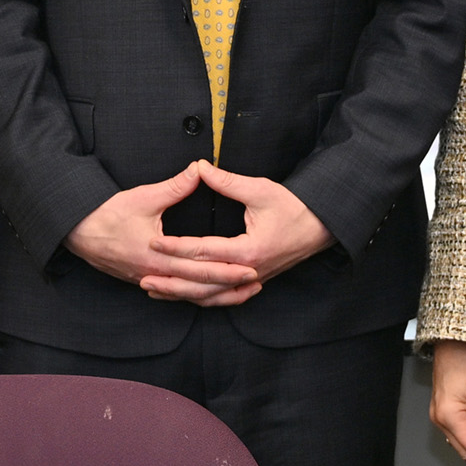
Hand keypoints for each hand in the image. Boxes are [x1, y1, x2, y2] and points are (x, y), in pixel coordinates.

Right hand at [65, 162, 257, 297]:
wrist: (77, 232)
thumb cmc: (107, 214)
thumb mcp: (144, 197)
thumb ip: (175, 186)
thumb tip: (199, 169)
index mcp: (158, 258)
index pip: (201, 269)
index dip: (228, 269)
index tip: (251, 268)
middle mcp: (155, 275)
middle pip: (200, 288)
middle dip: (229, 287)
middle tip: (255, 283)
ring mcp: (149, 281)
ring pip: (188, 297)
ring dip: (215, 296)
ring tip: (240, 293)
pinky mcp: (145, 280)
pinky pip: (175, 294)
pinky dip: (194, 295)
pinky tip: (208, 294)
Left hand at [145, 162, 335, 305]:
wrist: (321, 227)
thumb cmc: (293, 207)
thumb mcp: (260, 190)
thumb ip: (226, 182)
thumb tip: (200, 167)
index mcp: (249, 250)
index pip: (204, 251)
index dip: (177, 246)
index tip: (154, 240)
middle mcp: (249, 271)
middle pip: (202, 282)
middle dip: (171, 280)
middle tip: (144, 275)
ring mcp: (252, 281)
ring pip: (211, 296)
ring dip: (182, 295)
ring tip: (156, 290)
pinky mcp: (253, 282)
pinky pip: (224, 298)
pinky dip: (203, 298)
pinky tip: (185, 297)